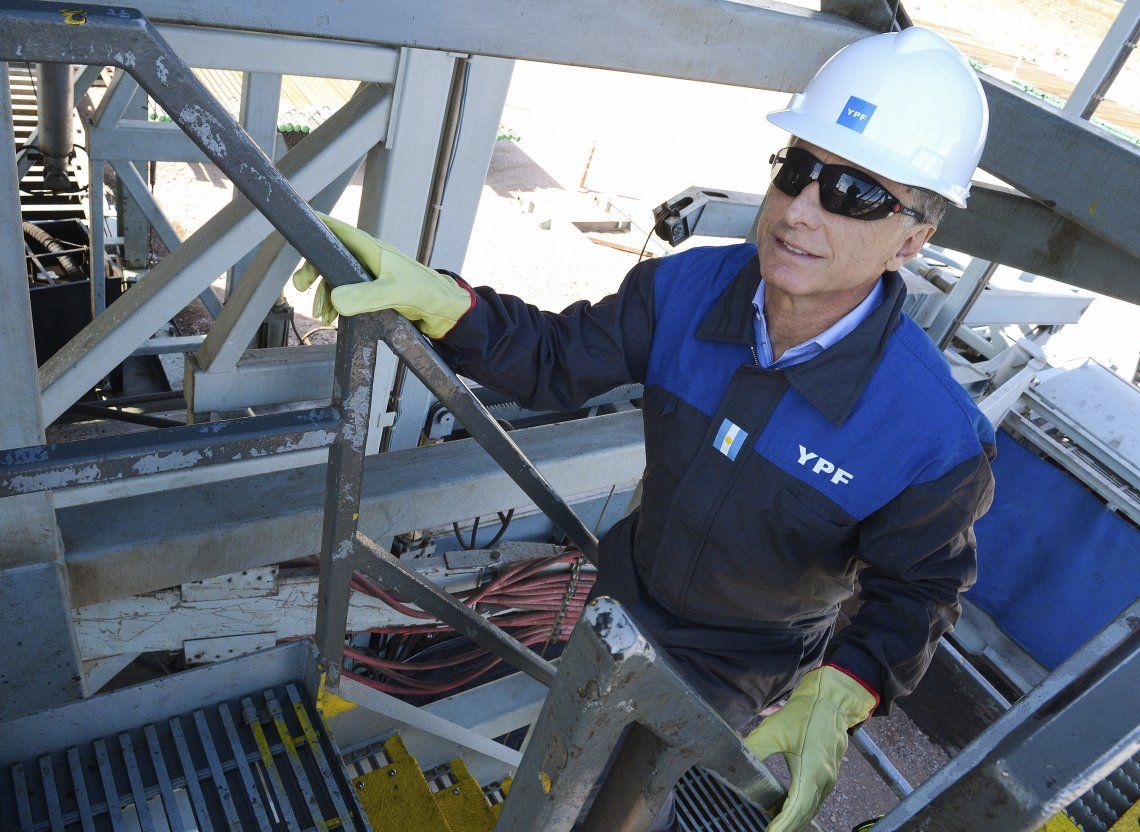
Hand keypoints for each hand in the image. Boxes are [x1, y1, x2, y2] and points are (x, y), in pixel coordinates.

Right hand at [291, 212, 472, 337]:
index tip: (298, 225)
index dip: (318, 226)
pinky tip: (332, 318)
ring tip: (322, 316)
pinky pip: (347, 294)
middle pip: (330, 258)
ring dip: (324, 296)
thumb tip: (335, 299)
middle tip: (301, 288)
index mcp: (372, 250)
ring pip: (336, 280)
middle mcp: (368, 259)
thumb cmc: (425, 292)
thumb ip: (365, 296)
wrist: (443, 310)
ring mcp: (370, 275)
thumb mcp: (393, 293)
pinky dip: (335, 305)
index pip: (339, 232)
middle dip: (313, 272)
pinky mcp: (373, 292)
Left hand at [744, 666, 877, 831]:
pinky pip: (816, 798)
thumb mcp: (774, 730)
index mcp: (811, 772)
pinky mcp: (830, 773)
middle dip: (787, 826)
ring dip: (795, 818)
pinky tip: (790, 808)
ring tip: (776, 826)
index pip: (796, 809)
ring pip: (812, 807)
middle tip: (769, 831)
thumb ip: (754, 748)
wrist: (830, 699)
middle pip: (804, 813)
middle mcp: (824, 780)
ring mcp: (830, 778)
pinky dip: (803, 807)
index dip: (782, 825)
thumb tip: (734, 760)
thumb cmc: (804, 713)